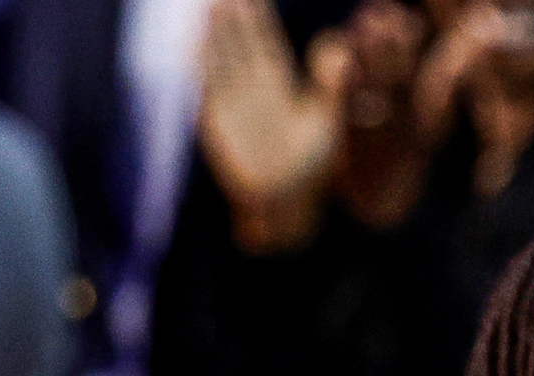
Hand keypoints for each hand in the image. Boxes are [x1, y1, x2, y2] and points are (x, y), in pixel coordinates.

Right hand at [200, 0, 355, 250]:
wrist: (283, 198)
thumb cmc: (310, 165)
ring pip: (222, 58)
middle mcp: (253, 87)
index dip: (258, 18)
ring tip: (211, 4)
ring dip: (215, 33)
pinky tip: (192, 42)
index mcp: (279, 84)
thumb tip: (342, 53)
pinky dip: (200, 65)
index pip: (265, 41)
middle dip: (233, 16)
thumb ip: (331, 88)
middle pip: (239, 42)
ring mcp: (232, 101)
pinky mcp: (217, 119)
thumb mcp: (326, 122)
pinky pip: (207, 86)